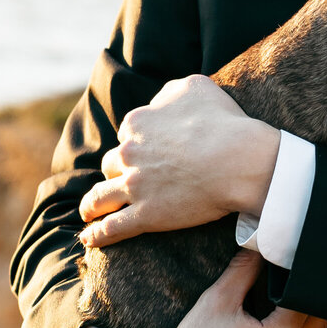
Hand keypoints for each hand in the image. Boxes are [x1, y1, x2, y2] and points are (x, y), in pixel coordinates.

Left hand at [79, 75, 280, 247]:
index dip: (139, 142)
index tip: (150, 151)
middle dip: (116, 171)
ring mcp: (134, 186)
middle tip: (124, 179)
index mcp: (137, 123)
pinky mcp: (145, 215)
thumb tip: (159, 104)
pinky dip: (97, 234)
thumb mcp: (194, 87)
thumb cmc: (224, 122)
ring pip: (101, 196)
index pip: (129, 133)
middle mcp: (129, 154)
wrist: (238, 159)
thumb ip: (168, 94)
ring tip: (89, 210)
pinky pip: (112, 228)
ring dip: (92, 204)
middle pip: (112, 164)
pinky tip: (88, 240)